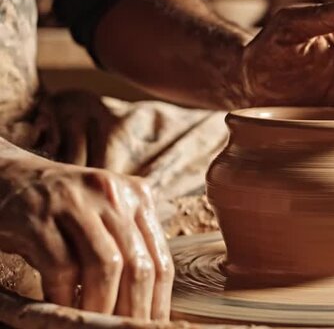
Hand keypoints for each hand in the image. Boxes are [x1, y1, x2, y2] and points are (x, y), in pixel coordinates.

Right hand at [0, 160, 172, 319]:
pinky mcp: (40, 217)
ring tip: (94, 326)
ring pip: (105, 266)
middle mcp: (114, 195)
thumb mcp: (107, 214)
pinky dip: (65, 297)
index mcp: (138, 197)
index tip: (154, 326)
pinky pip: (62, 268)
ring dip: (101, 307)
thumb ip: (130, 244)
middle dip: (134, 309)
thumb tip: (149, 301)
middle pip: (138, 265)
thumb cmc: (65, 207)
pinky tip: (63, 308)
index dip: (159, 301)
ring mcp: (77, 203)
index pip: (161, 259)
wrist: (10, 177)